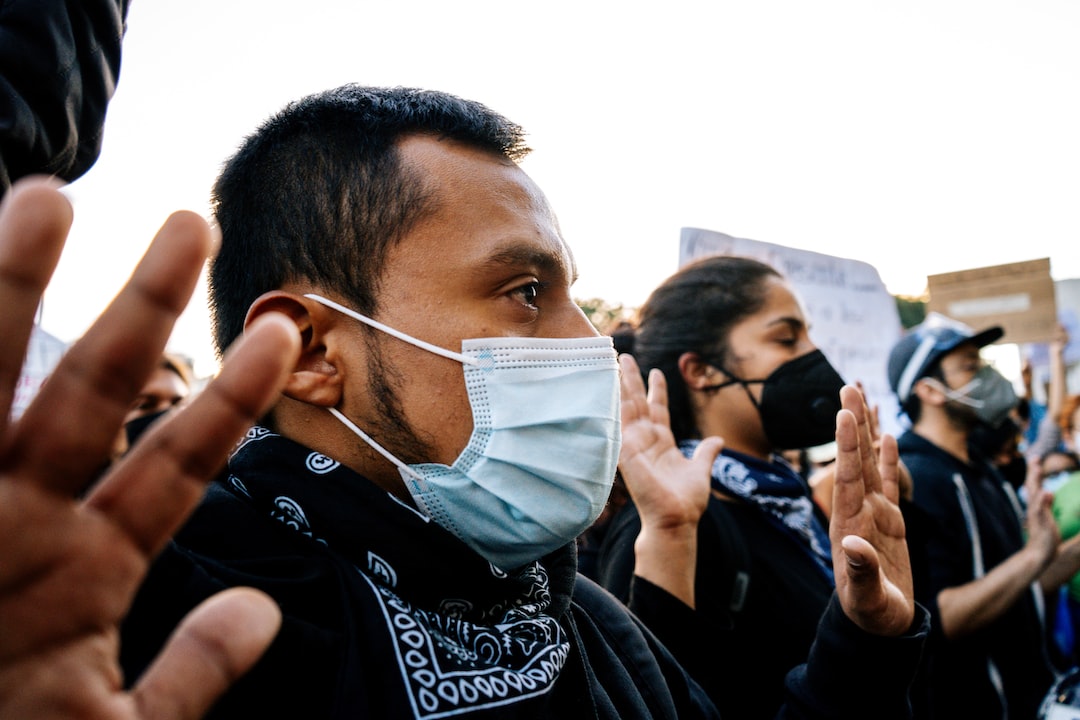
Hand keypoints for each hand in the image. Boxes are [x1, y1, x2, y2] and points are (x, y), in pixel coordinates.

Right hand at [0, 178, 299, 718]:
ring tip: (43, 195)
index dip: (232, 397)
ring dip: (9, 289)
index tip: (282, 333)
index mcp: (86, 567)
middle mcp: (21, 521)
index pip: (177, 461)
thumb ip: (190, 677)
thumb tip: (262, 614)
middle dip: (143, 309)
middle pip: (97, 394)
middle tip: (196, 222)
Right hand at [617, 354, 722, 605]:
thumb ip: (706, 453)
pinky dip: (613, 405)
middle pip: (638, 402)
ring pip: (626, 407)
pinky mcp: (626, 452)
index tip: (656, 371)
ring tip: (615, 361)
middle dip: (632, 379)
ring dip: (621, 384)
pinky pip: (618, 423)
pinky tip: (607, 387)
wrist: (675, 520)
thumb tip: (718, 440)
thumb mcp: (701, 470)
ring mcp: (634, 444)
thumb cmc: (686, 502)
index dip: (657, 389)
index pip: (658, 409)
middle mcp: (646, 440)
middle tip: (624, 356)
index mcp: (663, 443)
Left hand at [830, 385, 914, 635]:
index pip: (847, 477)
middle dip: (852, 424)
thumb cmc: (871, 613)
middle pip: (856, 459)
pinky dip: (888, 458)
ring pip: (871, 464)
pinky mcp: (890, 521)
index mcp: (849, 524)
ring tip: (862, 396)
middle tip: (848, 387)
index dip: (847, 444)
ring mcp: (874, 514)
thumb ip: (861, 572)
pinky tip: (888, 434)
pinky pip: (889, 483)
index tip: (843, 412)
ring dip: (867, 431)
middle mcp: (858, 512)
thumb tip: (854, 546)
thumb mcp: (866, 597)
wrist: (878, 626)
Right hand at [1024, 458, 1061, 563]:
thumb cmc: (1044, 538)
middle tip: (1035, 458)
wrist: (1038, 554)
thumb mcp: (1047, 518)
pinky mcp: (1040, 522)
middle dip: (1033, 471)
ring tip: (1037, 468)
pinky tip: (1046, 492)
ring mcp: (1035, 514)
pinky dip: (1042, 500)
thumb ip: (1046, 505)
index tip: (1035, 458)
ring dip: (1035, 481)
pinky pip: (1040, 510)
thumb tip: (1048, 492)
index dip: (1034, 472)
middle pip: (1032, 486)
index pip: (1035, 485)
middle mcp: (1033, 507)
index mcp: (1036, 505)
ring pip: (1034, 494)